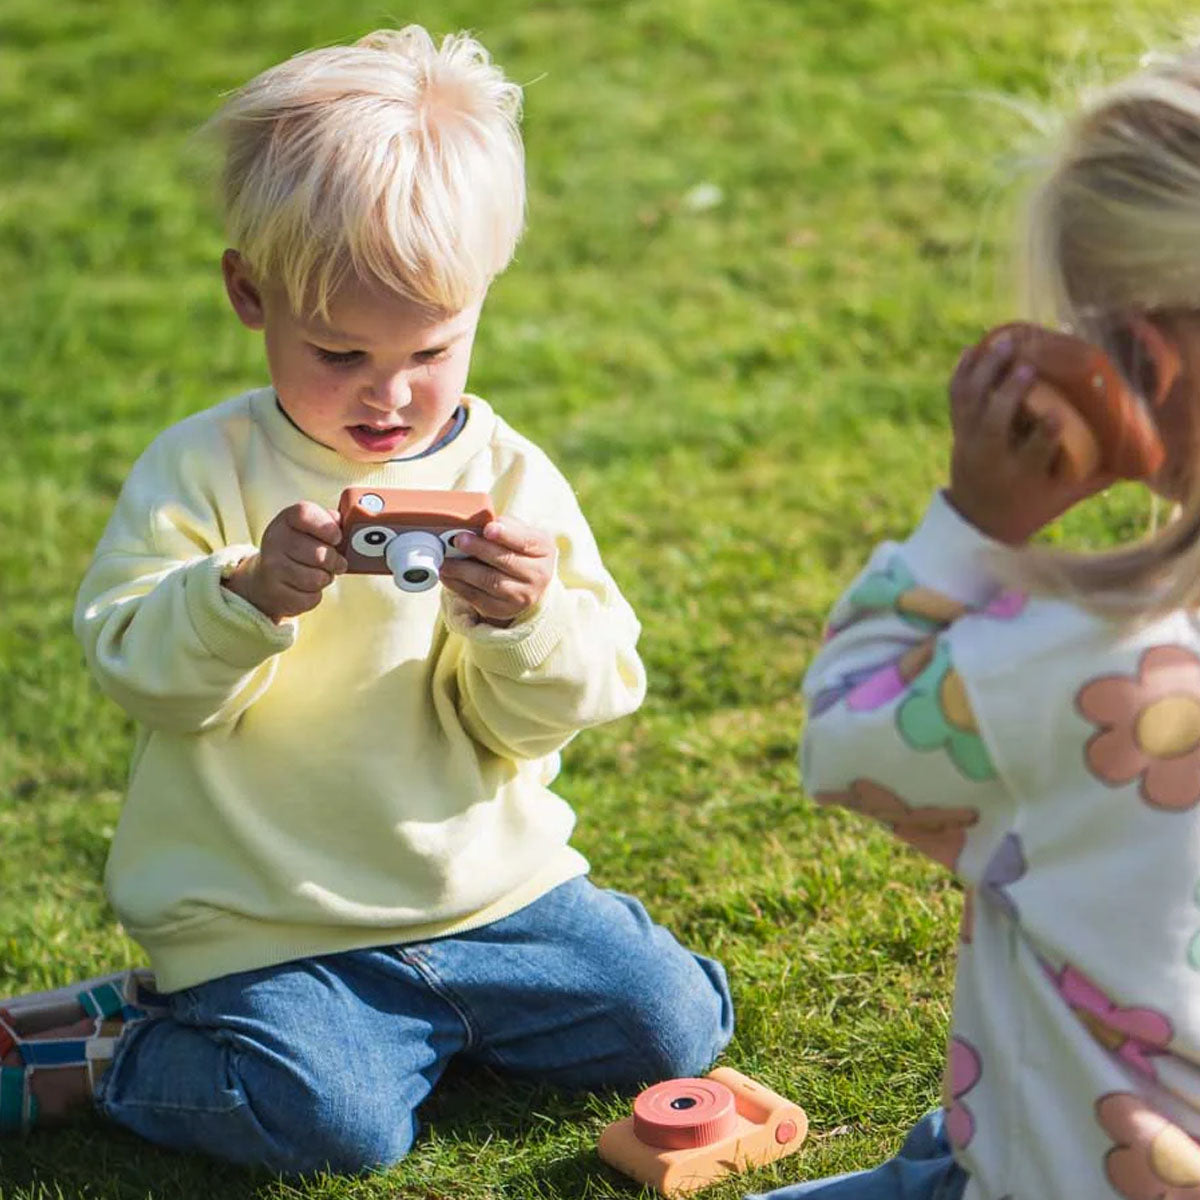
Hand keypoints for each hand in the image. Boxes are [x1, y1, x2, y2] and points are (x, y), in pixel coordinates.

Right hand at [223, 502, 346, 621]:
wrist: (265, 578)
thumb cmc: (299, 550)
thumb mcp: (310, 529)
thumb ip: (329, 522)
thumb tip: (346, 522)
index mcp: (286, 519)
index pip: (305, 514)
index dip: (327, 527)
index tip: (337, 538)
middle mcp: (274, 540)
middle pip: (319, 554)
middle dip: (335, 562)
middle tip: (337, 563)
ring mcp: (272, 567)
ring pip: (317, 579)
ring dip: (326, 579)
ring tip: (319, 574)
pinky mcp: (276, 593)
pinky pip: (310, 598)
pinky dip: (315, 596)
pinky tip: (305, 588)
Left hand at [439, 516, 555, 625]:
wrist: (525, 581)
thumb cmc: (517, 549)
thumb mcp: (519, 532)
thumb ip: (504, 526)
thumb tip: (479, 525)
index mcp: (544, 549)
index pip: (525, 541)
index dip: (506, 535)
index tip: (488, 529)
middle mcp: (539, 575)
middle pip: (506, 561)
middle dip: (479, 550)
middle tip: (459, 540)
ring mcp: (523, 596)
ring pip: (490, 582)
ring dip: (464, 570)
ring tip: (446, 560)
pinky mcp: (504, 610)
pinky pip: (478, 598)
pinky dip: (459, 586)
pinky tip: (447, 575)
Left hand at [946, 333, 1114, 543]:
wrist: (981, 518)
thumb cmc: (1034, 502)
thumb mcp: (1065, 496)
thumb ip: (1098, 474)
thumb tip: (1138, 446)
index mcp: (1021, 476)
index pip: (1031, 454)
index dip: (1044, 435)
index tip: (1057, 416)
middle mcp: (990, 459)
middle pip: (991, 425)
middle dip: (1007, 394)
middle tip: (1026, 366)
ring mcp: (969, 443)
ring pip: (970, 405)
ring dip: (985, 372)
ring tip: (1006, 341)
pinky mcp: (958, 430)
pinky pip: (955, 398)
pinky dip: (963, 372)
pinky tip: (976, 347)